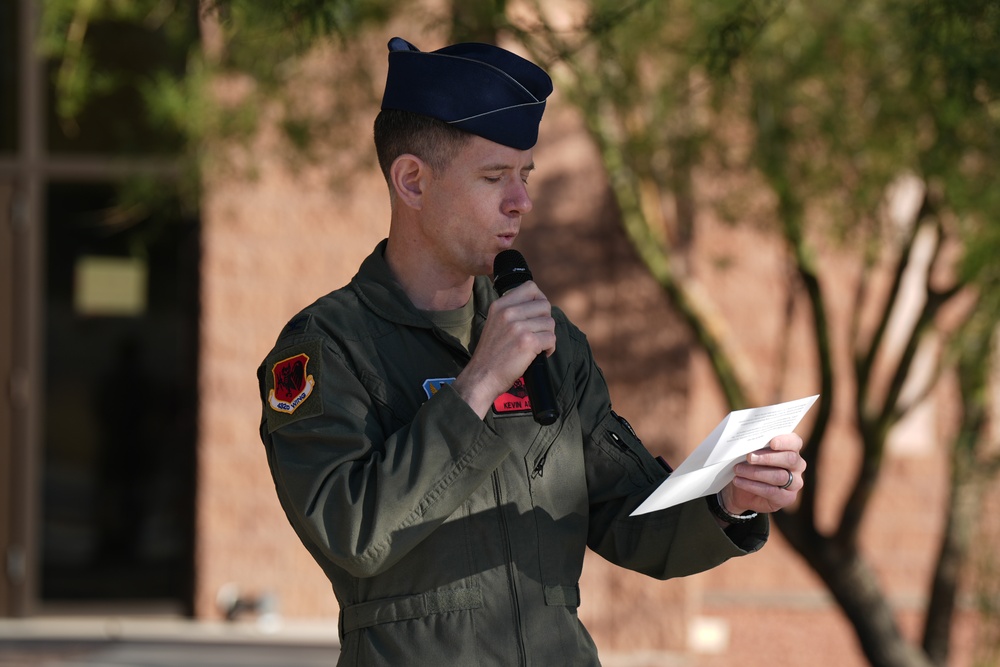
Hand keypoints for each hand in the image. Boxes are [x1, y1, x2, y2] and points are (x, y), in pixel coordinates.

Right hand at [452, 281, 555, 417]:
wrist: (482, 376)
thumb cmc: (491, 353)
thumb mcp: (495, 323)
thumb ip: (512, 311)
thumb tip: (539, 304)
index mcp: (500, 305)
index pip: (531, 287)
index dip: (539, 300)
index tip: (536, 314)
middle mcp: (508, 313)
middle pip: (545, 305)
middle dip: (545, 320)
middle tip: (537, 333)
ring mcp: (518, 327)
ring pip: (550, 323)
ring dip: (547, 336)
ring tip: (536, 345)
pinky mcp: (527, 342)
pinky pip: (551, 339)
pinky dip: (549, 348)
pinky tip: (539, 354)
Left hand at [720, 433, 805, 514]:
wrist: (739, 489)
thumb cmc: (748, 465)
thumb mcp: (751, 453)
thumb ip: (755, 446)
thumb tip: (747, 442)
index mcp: (792, 449)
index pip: (795, 442)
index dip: (785, 441)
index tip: (771, 442)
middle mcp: (797, 465)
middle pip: (789, 459)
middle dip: (768, 458)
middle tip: (749, 457)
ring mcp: (795, 483)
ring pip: (779, 476)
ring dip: (755, 472)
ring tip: (738, 470)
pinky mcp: (787, 498)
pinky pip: (771, 491)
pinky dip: (752, 485)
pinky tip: (739, 481)